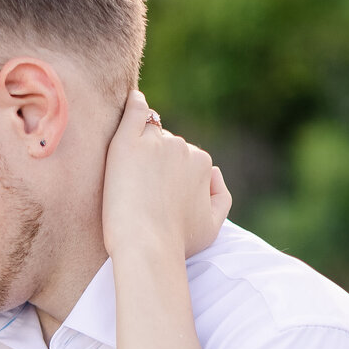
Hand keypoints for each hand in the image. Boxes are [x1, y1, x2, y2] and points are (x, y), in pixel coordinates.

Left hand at [102, 89, 230, 261]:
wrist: (146, 248)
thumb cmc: (177, 243)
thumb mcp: (213, 226)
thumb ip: (221, 195)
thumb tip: (214, 173)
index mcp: (203, 164)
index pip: (184, 160)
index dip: (167, 178)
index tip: (154, 197)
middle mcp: (183, 148)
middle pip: (167, 146)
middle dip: (155, 163)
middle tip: (139, 193)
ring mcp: (156, 143)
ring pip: (149, 133)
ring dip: (142, 147)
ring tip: (129, 177)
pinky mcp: (128, 143)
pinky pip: (135, 111)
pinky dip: (135, 105)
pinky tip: (133, 101)